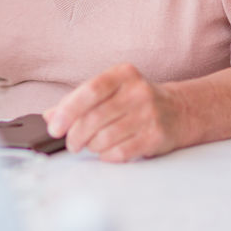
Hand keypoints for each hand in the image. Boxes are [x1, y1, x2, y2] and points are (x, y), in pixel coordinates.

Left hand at [44, 63, 182, 162]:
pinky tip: (107, 151)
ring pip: (105, 137)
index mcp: (123, 74)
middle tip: (71, 143)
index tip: (54, 127)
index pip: (90, 90)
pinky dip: (107, 155)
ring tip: (92, 145)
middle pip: (94, 118)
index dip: (68, 110)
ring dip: (92, 146)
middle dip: (76, 135)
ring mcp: (149, 114)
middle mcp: (138, 91)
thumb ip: (79, 101)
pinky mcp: (156, 136)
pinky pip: (120, 152)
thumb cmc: (138, 101)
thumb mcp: (111, 91)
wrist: (180, 110)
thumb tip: (49, 116)